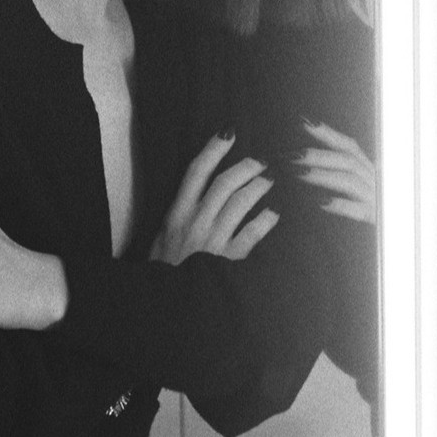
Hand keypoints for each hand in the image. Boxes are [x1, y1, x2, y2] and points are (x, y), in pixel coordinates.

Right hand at [150, 132, 277, 263]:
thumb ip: (179, 214)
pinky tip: (274, 214)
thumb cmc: (165, 269)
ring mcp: (213, 241)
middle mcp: (196, 222)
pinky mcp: (228, 260)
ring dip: (258, 187)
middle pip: (224, 183)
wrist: (168, 304)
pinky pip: (251, 235)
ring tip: (269, 180)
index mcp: (177, 214)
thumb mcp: (162, 236)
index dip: (213, 150)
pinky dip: (265, 221)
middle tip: (261, 160)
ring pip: (240, 203)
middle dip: (246, 166)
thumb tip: (197, 190)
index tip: (228, 132)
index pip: (196, 172)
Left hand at [294, 120, 375, 222]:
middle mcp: (374, 180)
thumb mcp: (362, 189)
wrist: (405, 237)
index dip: (327, 133)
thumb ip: (342, 174)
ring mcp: (377, 198)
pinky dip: (340, 204)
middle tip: (292, 156)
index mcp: (369, 170)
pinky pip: (358, 209)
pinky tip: (321, 202)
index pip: (348, 146)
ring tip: (299, 174)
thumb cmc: (378, 210)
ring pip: (349, 181)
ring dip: (322, 175)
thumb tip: (308, 165)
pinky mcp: (377, 218)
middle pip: (346, 160)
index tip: (304, 122)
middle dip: (317, 156)